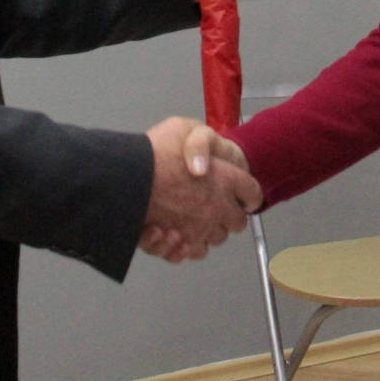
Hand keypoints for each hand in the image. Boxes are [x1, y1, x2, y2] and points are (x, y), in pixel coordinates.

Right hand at [142, 117, 260, 262]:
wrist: (127, 179)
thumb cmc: (155, 152)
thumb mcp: (183, 128)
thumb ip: (201, 142)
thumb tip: (206, 162)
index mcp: (227, 179)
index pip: (252, 192)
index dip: (248, 193)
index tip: (243, 194)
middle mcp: (218, 208)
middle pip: (238, 221)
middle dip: (229, 215)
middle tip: (212, 204)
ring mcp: (200, 229)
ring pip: (215, 238)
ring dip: (207, 230)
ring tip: (189, 217)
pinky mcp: (180, 245)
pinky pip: (193, 252)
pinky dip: (186, 246)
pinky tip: (174, 232)